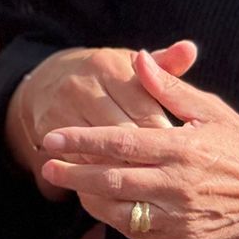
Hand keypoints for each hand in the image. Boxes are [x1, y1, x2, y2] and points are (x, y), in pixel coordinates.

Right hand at [9, 41, 198, 189]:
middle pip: (123, 132)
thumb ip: (165, 64)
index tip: (184, 156)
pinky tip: (122, 189)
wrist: (48, 82)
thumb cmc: (106, 76)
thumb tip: (190, 48)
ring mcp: (62, 108)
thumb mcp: (132, 66)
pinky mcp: (47, 129)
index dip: (165, 134)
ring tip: (150, 190)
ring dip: (125, 171)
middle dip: (148, 157)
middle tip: (173, 180)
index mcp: (109, 66)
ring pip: (101, 151)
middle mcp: (82, 85)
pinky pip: (81, 160)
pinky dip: (102, 175)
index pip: (144, 108)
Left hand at [40, 49, 238, 238]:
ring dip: (88, 198)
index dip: (82, 141)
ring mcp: (179, 217)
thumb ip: (168, 87)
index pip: (119, 142)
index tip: (53, 137)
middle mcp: (178, 185)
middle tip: (46, 164)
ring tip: (67, 183)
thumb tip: (138, 57)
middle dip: (73, 173)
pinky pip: (136, 231)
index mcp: (182, 148)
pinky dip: (113, 217)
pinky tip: (99, 202)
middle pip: (111, 180)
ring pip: (118, 211)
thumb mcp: (210, 110)